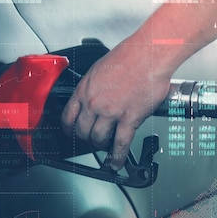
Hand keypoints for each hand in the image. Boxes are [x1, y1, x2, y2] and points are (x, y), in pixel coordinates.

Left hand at [61, 38, 170, 169]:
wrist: (148, 56)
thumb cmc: (128, 56)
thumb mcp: (99, 69)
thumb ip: (93, 86)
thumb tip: (94, 95)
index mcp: (84, 90)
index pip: (68, 116)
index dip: (68, 129)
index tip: (71, 133)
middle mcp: (94, 103)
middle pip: (82, 131)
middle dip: (85, 139)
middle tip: (90, 141)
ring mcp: (111, 113)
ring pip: (98, 139)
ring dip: (101, 146)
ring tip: (104, 148)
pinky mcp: (129, 119)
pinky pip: (121, 143)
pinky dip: (118, 156)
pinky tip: (116, 162)